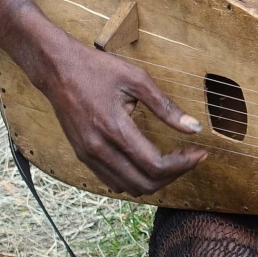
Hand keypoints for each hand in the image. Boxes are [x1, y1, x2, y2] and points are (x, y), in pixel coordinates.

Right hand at [44, 40, 206, 196]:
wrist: (57, 69)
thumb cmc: (97, 69)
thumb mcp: (137, 80)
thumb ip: (166, 107)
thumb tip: (195, 129)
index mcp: (115, 129)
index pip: (156, 166)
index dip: (183, 165)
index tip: (200, 153)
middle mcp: (99, 149)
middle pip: (145, 184)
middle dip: (174, 175)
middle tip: (188, 156)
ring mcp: (88, 155)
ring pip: (129, 187)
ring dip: (155, 179)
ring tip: (172, 159)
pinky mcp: (83, 155)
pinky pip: (113, 180)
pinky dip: (135, 178)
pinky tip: (147, 160)